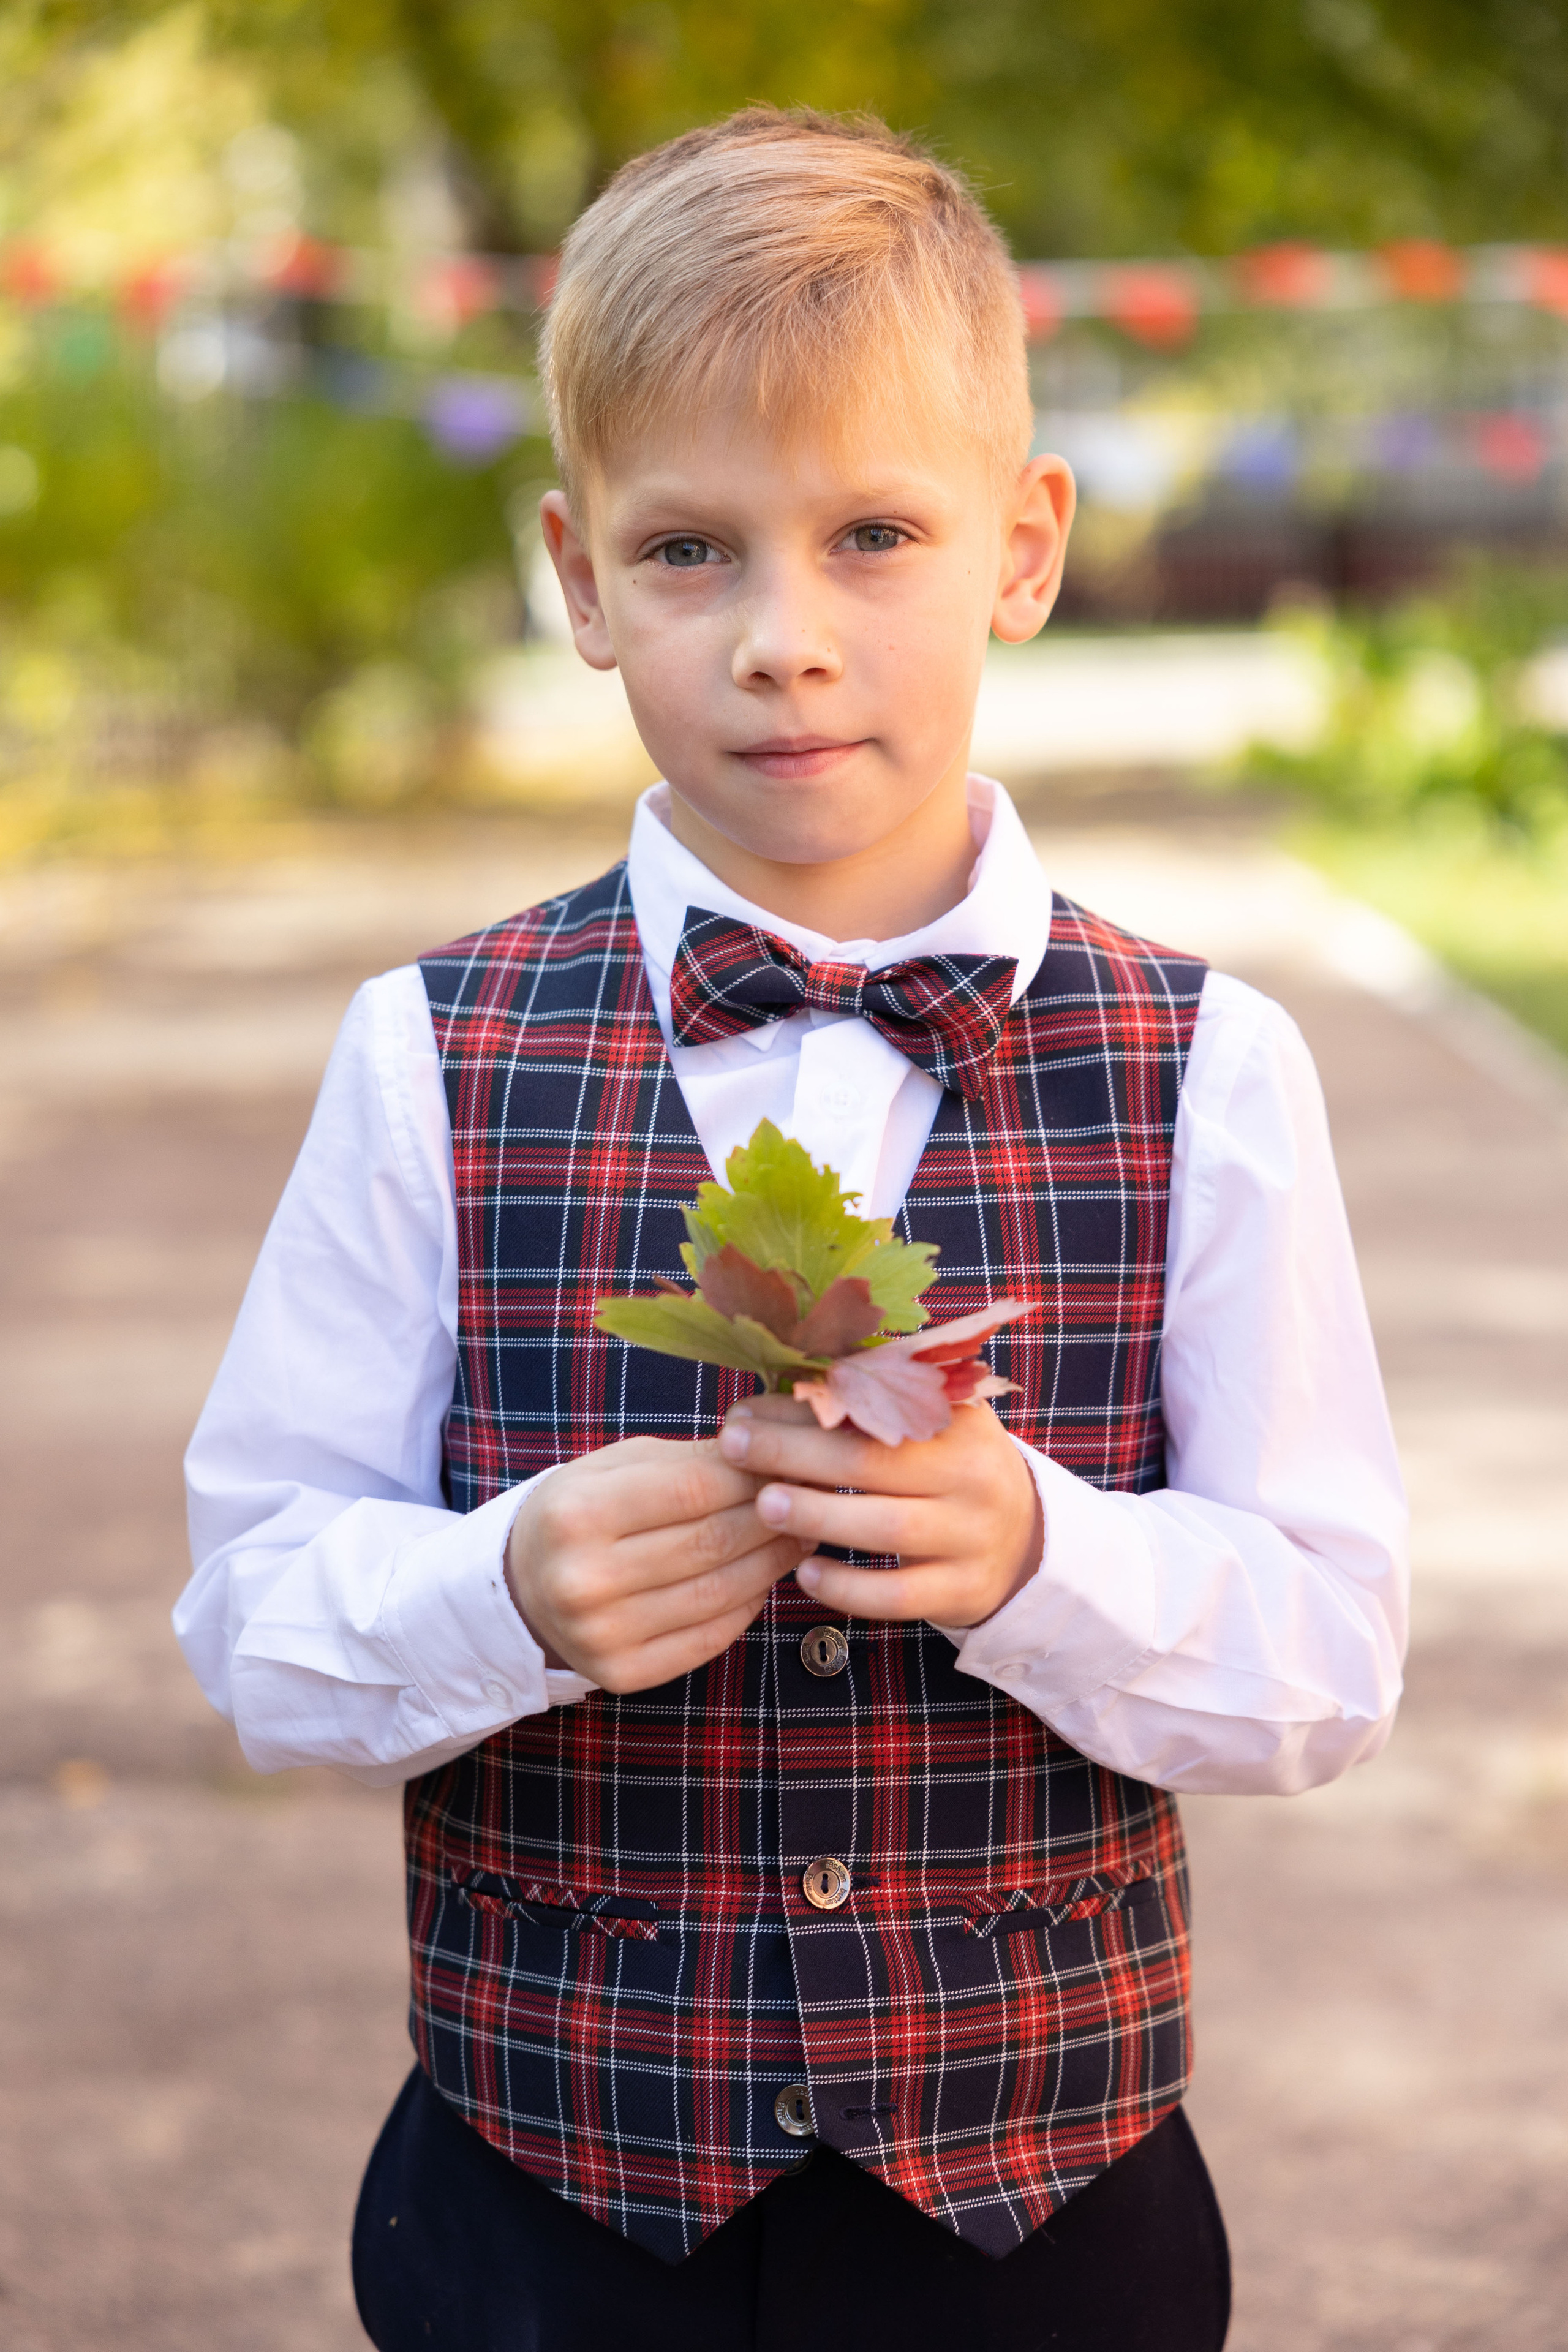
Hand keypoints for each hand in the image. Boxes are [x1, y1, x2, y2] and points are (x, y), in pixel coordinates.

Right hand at [505, 1436, 809, 1692]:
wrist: (521, 1586)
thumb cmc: (582, 1511)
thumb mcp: (615, 1467)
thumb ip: (686, 1460)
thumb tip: (767, 1454)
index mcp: (576, 1514)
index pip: (692, 1489)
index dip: (752, 1475)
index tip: (788, 1463)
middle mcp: (583, 1580)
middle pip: (712, 1542)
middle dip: (774, 1518)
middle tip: (810, 1500)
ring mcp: (601, 1635)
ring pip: (720, 1593)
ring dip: (773, 1562)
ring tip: (799, 1536)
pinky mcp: (622, 1674)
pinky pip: (710, 1638)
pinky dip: (748, 1606)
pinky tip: (763, 1579)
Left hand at [717, 1393, 1043, 1628]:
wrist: (1023, 1540)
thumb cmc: (948, 1470)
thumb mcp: (930, 1425)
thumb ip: (873, 1400)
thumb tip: (784, 1374)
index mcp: (960, 1421)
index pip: (873, 1408)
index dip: (804, 1408)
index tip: (745, 1410)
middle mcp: (974, 1475)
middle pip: (873, 1463)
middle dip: (794, 1454)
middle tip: (734, 1447)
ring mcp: (972, 1537)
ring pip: (887, 1528)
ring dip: (817, 1516)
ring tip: (764, 1505)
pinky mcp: (963, 1591)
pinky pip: (898, 1596)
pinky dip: (847, 1588)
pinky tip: (805, 1573)